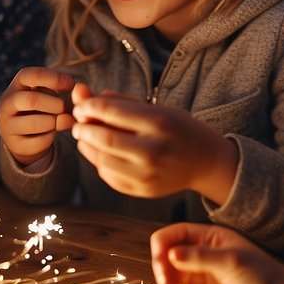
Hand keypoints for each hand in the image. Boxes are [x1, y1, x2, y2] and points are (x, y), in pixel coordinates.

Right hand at [0, 67, 76, 165]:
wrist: (25, 138)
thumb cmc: (41, 111)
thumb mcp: (49, 98)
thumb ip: (60, 99)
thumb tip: (70, 114)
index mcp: (15, 86)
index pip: (30, 75)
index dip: (53, 78)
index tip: (71, 84)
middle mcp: (7, 104)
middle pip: (32, 100)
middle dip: (55, 104)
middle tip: (65, 108)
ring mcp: (7, 125)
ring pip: (35, 123)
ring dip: (54, 122)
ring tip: (61, 121)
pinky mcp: (14, 144)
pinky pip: (37, 142)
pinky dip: (50, 138)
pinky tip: (51, 134)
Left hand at [71, 86, 238, 202]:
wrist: (205, 161)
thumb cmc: (176, 128)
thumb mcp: (154, 108)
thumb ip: (117, 102)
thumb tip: (79, 93)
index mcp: (158, 122)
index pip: (110, 111)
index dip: (88, 107)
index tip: (81, 106)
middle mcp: (153, 150)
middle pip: (102, 137)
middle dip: (82, 128)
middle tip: (78, 123)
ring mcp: (147, 174)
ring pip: (101, 159)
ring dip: (86, 145)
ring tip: (86, 137)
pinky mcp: (141, 190)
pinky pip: (107, 175)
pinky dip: (98, 161)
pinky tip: (103, 153)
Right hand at [151, 222, 283, 283]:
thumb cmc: (261, 277)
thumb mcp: (231, 260)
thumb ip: (199, 256)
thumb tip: (169, 254)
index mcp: (208, 240)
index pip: (175, 233)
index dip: (163, 241)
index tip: (161, 253)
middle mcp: (198, 259)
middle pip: (165, 253)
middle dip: (159, 260)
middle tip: (164, 272)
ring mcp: (196, 281)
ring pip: (166, 274)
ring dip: (161, 276)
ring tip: (168, 283)